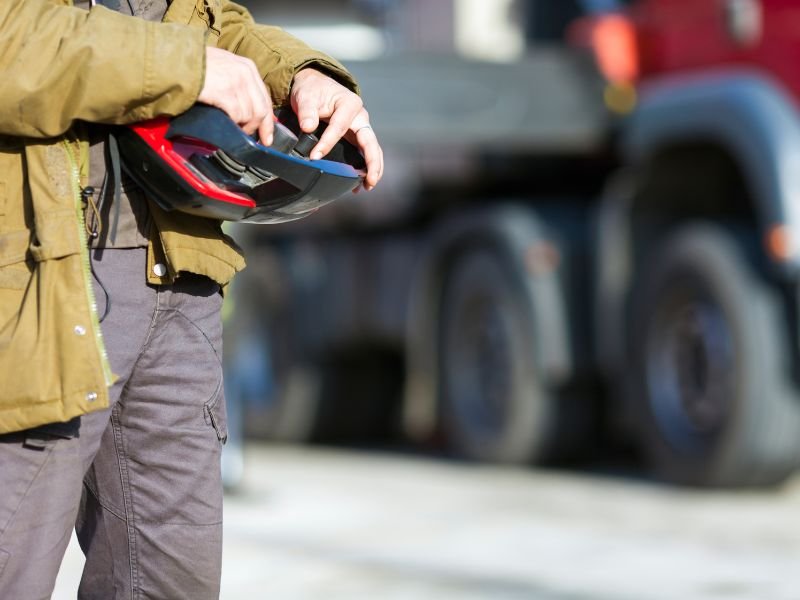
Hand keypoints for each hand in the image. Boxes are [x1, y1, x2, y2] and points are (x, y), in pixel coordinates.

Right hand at [198, 47, 273, 144]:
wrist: (175, 61)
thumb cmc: (194, 65)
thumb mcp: (223, 66)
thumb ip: (237, 82)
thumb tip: (246, 106)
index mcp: (247, 67)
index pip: (265, 98)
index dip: (268, 120)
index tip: (267, 135)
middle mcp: (246, 73)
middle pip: (262, 109)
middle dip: (260, 129)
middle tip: (255, 141)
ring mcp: (237, 82)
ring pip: (250, 116)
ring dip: (242, 127)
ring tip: (232, 129)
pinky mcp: (226, 93)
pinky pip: (237, 116)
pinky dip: (233, 124)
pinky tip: (225, 125)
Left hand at [290, 68, 383, 190]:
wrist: (315, 87)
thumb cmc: (312, 91)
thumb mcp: (306, 97)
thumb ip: (307, 111)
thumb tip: (307, 127)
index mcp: (349, 104)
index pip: (340, 126)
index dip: (328, 143)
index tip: (314, 157)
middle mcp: (360, 117)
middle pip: (370, 141)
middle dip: (372, 162)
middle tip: (369, 181)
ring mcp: (360, 128)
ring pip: (372, 149)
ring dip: (373, 168)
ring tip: (367, 187)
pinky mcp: (357, 137)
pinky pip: (365, 153)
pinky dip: (366, 168)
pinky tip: (360, 184)